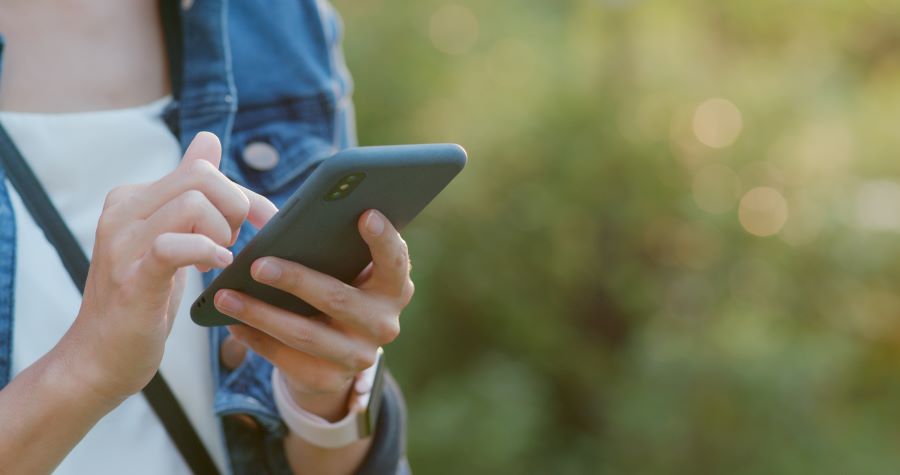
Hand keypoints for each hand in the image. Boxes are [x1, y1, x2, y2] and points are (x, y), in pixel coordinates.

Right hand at [65, 132, 276, 402]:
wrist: (98, 358)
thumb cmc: (141, 298)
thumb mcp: (168, 236)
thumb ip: (187, 190)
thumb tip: (209, 140)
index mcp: (132, 198)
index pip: (201, 169)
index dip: (240, 194)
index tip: (259, 223)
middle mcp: (122, 212)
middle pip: (201, 176)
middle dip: (234, 207)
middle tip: (231, 243)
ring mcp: (123, 244)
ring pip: (194, 204)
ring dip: (222, 233)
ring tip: (217, 259)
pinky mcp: (132, 279)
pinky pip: (174, 246)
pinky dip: (206, 253)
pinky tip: (214, 268)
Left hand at [215, 210, 412, 420]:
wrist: (338, 354)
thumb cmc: (338, 290)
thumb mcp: (345, 271)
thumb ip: (332, 248)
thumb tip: (280, 225)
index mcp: (393, 288)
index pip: (395, 261)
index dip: (384, 238)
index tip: (366, 214)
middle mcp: (384, 323)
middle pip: (338, 299)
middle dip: (295, 280)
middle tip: (257, 265)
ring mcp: (359, 355)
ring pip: (305, 334)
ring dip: (260, 313)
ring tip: (226, 296)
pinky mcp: (331, 379)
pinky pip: (286, 359)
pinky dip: (255, 338)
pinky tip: (232, 323)